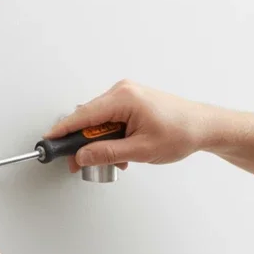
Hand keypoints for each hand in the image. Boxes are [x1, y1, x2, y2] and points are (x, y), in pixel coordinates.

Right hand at [45, 80, 211, 172]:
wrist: (204, 126)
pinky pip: (111, 118)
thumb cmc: (182, 131)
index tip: (49, 140)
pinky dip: (112, 136)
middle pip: (89, 118)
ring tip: (118, 159)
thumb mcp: (141, 150)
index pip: (83, 115)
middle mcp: (123, 91)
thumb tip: (82, 156)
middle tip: (82, 163)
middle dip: (85, 143)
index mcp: (124, 98)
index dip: (63, 130)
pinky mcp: (132, 101)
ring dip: (102, 142)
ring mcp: (128, 94)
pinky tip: (124, 151)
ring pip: (99, 120)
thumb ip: (107, 153)